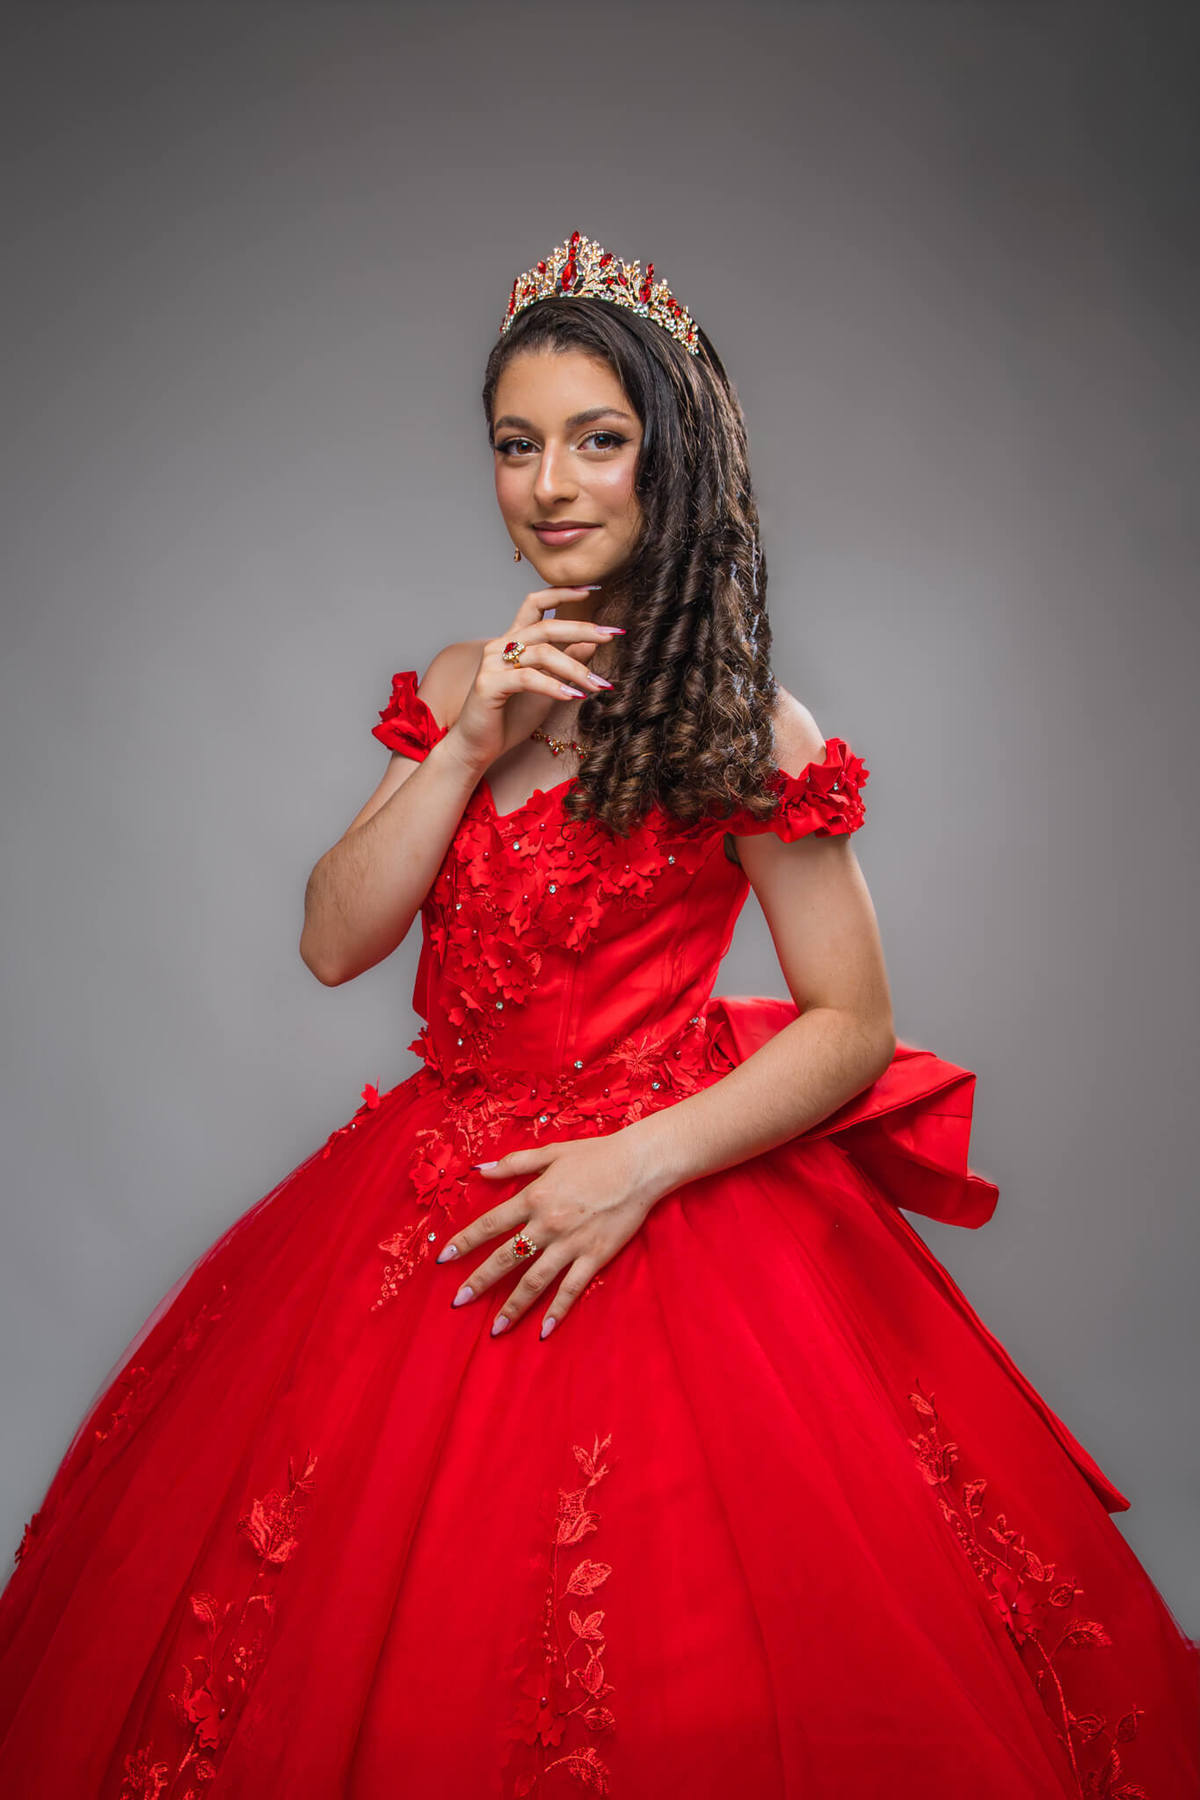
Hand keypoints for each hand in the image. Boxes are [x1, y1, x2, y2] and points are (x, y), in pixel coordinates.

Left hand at [434, 1129, 660, 1338]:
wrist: (639, 1166)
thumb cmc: (596, 1155)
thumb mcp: (551, 1152)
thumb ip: (515, 1163)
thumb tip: (482, 1170)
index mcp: (534, 1197)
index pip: (490, 1224)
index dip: (465, 1242)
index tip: (444, 1259)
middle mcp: (547, 1224)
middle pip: (506, 1258)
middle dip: (479, 1281)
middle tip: (458, 1302)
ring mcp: (570, 1244)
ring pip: (535, 1281)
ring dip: (513, 1306)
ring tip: (495, 1329)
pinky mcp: (594, 1257)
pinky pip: (571, 1289)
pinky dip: (557, 1310)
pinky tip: (543, 1331)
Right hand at [445, 584, 623, 773]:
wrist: (477, 747)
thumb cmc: (510, 718)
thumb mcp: (547, 686)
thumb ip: (565, 662)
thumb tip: (591, 643)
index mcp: (513, 640)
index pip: (536, 603)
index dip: (563, 592)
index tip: (593, 589)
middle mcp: (500, 645)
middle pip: (546, 626)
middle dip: (582, 629)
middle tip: (610, 635)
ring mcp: (493, 663)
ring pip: (542, 653)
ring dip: (576, 669)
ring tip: (599, 685)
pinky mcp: (489, 684)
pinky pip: (528, 678)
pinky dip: (554, 686)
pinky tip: (573, 696)